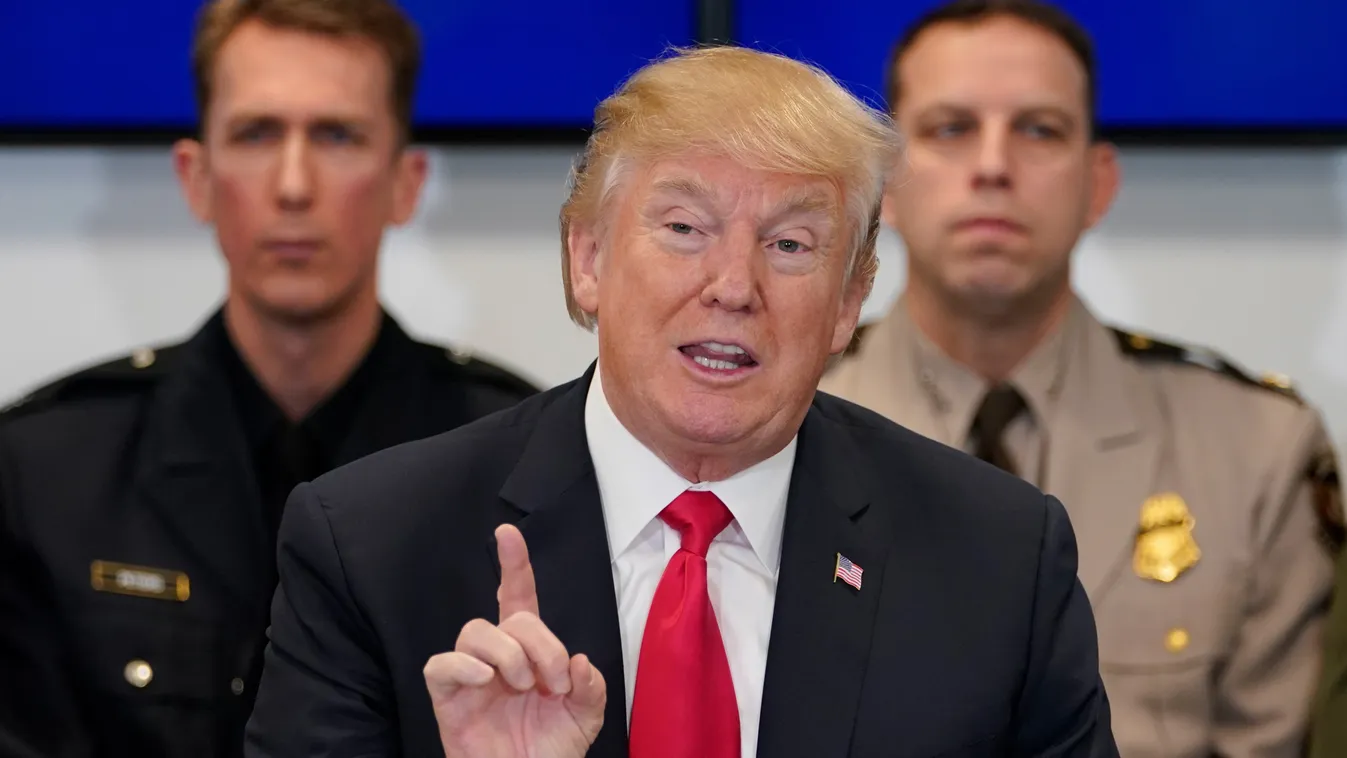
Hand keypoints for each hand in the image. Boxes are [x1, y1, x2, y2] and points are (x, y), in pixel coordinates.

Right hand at [424, 524, 605, 757]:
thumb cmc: (550, 749)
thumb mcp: (585, 716)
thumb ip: (592, 687)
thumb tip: (579, 662)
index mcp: (529, 652)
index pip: (518, 598)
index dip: (514, 565)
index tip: (508, 534)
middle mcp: (497, 657)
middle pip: (508, 617)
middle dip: (540, 643)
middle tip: (554, 681)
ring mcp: (470, 676)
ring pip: (474, 631)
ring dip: (507, 653)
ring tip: (524, 685)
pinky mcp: (447, 700)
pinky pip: (439, 666)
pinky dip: (464, 666)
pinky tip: (487, 680)